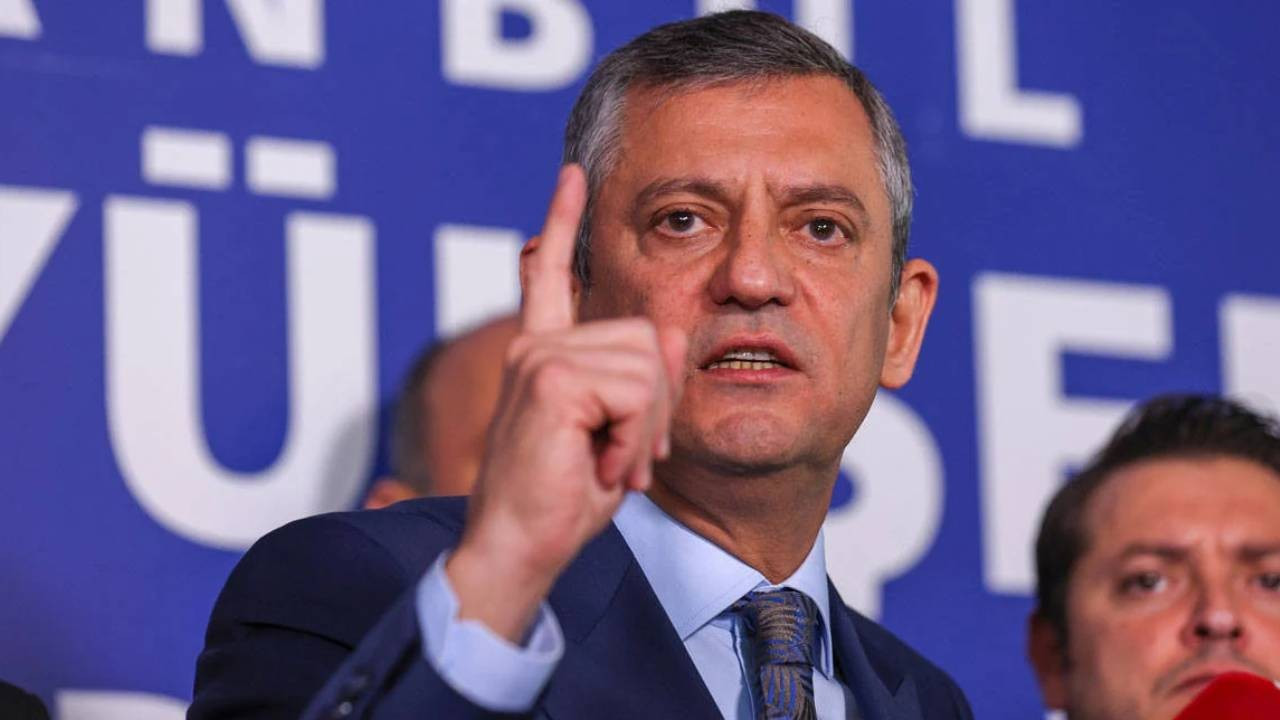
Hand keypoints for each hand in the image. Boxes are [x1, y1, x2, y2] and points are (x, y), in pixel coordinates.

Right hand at [445, 165, 686, 641]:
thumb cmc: (563, 499)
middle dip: (657, 407)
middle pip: (648, 339)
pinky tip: (600, 467)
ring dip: (645, 431)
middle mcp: (537, 346)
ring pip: (648, 367)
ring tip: (609, 465)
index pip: (552, 275)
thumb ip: (644, 382)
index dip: (564, 221)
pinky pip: (636, 393)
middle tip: (624, 457)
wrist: (519, 549)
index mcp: (545, 354)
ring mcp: (541, 357)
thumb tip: (671, 333)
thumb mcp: (619, 434)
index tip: (574, 174)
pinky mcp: (550, 378)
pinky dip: (633, 441)